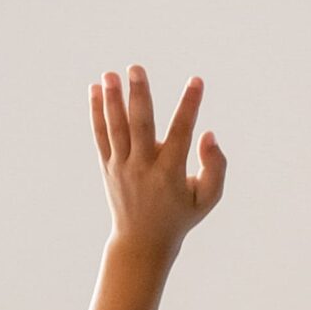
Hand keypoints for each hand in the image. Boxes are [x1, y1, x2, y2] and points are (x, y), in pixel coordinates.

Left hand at [90, 64, 224, 255]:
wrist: (142, 242)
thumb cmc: (180, 216)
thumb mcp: (207, 198)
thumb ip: (215, 167)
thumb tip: (209, 135)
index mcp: (170, 174)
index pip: (181, 133)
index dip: (190, 106)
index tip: (197, 81)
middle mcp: (143, 168)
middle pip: (140, 126)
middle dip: (138, 96)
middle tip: (136, 68)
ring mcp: (122, 167)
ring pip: (116, 128)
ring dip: (112, 100)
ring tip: (110, 73)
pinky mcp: (108, 166)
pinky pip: (101, 135)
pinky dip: (97, 113)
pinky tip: (95, 89)